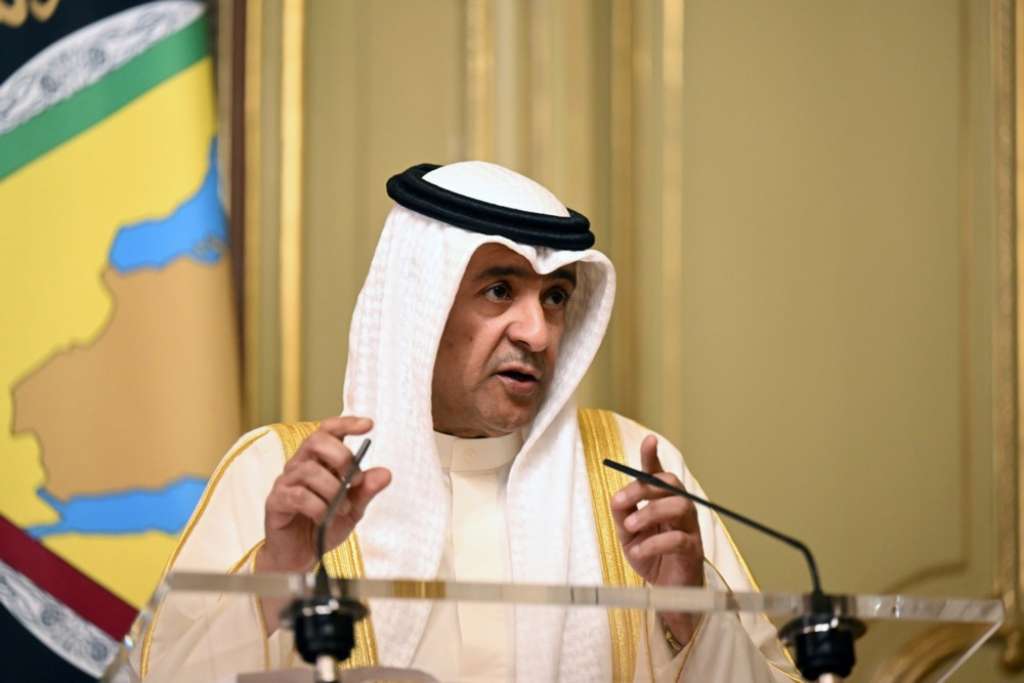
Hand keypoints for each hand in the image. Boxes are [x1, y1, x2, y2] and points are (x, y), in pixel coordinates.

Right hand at [256, 416, 390, 573]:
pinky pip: (298, 495)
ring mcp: (286, 482)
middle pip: (316, 441)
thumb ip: (366, 491)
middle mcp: (300, 465)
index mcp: (319, 461)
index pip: (328, 430)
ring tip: (342, 509)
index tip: (368, 425)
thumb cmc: (323, 526)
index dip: (346, 423)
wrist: (301, 556)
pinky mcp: (276, 501)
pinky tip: (323, 518)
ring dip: (333, 489)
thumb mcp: (353, 510)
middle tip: (355, 479)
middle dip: (341, 456)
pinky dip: (318, 507)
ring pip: (309, 470)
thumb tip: (385, 473)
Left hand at [610, 435, 703, 646]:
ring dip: (650, 513)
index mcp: (662, 503)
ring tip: (630, 528)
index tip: (649, 440)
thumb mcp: (628, 534)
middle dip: (643, 488)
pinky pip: (679, 538)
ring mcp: (689, 529)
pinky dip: (655, 542)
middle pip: (670, 484)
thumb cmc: (650, 557)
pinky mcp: (692, 551)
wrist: (666, 592)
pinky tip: (639, 550)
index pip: (658, 475)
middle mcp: (679, 510)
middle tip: (621, 502)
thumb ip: (623, 514)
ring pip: (679, 505)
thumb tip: (616, 498)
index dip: (653, 457)